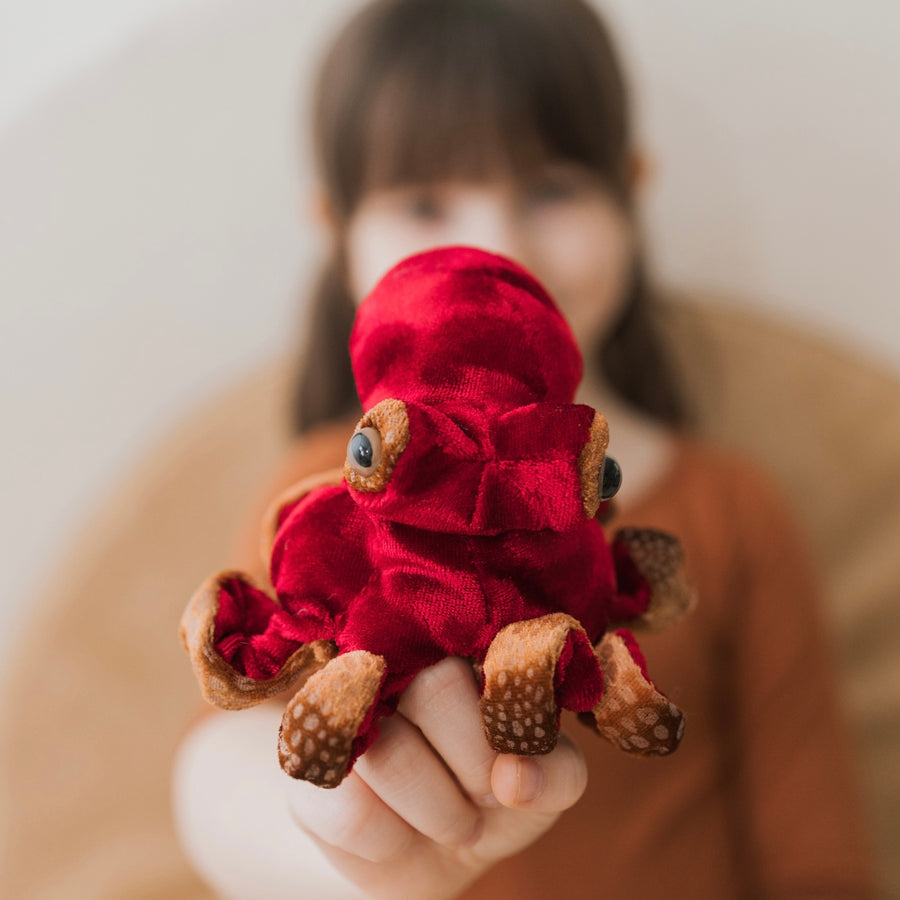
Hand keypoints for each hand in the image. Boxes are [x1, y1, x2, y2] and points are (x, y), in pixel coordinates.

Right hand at [286, 657, 587, 899]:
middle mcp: (395, 651)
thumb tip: (514, 777)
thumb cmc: (493, 790)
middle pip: (436, 686)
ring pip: (390, 753)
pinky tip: (400, 831)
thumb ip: (554, 772)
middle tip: (486, 793)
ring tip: (455, 820)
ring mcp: (342, 703)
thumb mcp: (546, 781)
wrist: (430, 847)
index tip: (517, 762)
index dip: (508, 718)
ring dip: (440, 812)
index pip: (490, 648)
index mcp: (459, 635)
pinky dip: (394, 843)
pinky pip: (352, 812)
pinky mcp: (306, 764)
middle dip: (477, 765)